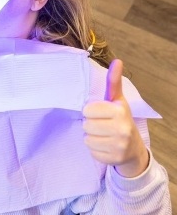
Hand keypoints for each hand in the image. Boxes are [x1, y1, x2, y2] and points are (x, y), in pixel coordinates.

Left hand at [82, 59, 148, 176]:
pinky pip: (91, 152)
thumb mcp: (117, 99)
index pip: (87, 110)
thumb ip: (113, 81)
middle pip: (86, 125)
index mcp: (119, 110)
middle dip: (90, 124)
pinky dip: (95, 149)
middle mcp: (121, 128)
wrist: (132, 147)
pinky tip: (105, 145)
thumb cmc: (120, 118)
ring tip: (103, 135)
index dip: (90, 111)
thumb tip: (117, 60)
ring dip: (91, 137)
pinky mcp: (114, 159)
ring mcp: (119, 146)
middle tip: (101, 125)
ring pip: (87, 139)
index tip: (98, 113)